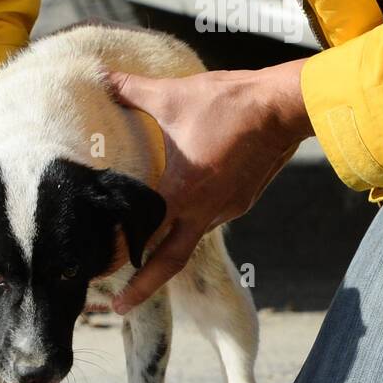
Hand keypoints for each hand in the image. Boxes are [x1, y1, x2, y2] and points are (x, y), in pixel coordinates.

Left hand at [107, 58, 311, 312]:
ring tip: (143, 250)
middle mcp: (205, 210)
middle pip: (170, 261)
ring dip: (167, 248)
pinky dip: (190, 223)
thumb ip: (130, 90)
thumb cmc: (228, 102)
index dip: (122, 259)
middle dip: (143, 287)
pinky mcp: (242, 200)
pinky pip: (210, 219)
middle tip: (118, 305)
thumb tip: (99, 77)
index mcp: (182, 193)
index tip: (101, 276)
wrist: (282, 108)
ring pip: (190, 237)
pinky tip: (180, 210)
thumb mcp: (172, 95)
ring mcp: (227, 209)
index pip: (146, 239)